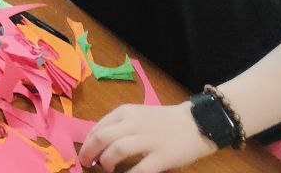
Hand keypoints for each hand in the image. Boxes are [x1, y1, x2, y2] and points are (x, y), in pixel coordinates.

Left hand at [79, 102, 216, 171]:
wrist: (196, 122)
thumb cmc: (163, 121)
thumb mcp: (137, 115)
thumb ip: (119, 125)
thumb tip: (97, 142)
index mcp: (125, 112)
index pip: (98, 127)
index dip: (88, 143)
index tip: (84, 154)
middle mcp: (133, 123)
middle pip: (102, 137)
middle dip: (90, 152)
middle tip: (87, 163)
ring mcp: (148, 140)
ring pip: (117, 150)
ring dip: (106, 162)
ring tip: (107, 169)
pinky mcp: (162, 156)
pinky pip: (140, 169)